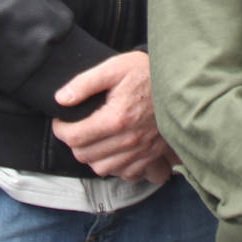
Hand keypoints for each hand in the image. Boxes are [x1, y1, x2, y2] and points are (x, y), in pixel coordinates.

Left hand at [51, 51, 173, 183]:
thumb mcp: (115, 67)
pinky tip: (114, 149)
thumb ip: (85, 83)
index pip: (74, 137)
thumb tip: (61, 100)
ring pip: (101, 168)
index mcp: (116, 118)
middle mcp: (129, 140)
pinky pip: (124, 174)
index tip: (62, 121)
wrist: (181, 83)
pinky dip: (114, 166)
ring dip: (92, 156)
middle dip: (74, 142)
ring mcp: (141, 151)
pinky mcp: (151, 157)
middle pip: (84, 155)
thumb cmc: (147, 73)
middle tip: (77, 127)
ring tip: (94, 138)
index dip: (61, 130)